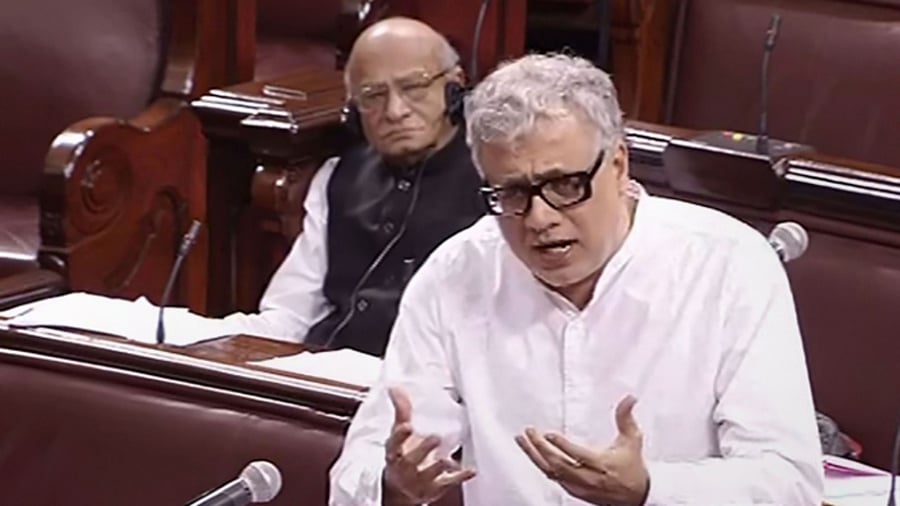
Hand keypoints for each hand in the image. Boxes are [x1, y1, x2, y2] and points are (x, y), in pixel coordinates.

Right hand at [382, 387, 475, 503]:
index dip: (400, 435)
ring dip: (439, 465)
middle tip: (435, 438)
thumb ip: (402, 411)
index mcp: (394, 452)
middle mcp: (405, 467)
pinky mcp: (435, 488)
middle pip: (412, 460)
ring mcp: (420, 479)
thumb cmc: (401, 456)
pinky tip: (470, 470)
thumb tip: (396, 388)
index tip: (407, 426)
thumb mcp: (398, 435)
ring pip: (430, 473)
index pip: (394, 443)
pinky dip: (460, 476)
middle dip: (423, 449)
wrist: (401, 490)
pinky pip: (449, 483)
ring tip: (446, 458)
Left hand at [515, 395, 649, 505]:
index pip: (580, 456)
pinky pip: (553, 479)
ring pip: (552, 473)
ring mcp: (580, 487)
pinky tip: (532, 454)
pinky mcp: (574, 491)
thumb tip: (628, 398)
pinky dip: (541, 466)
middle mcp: (590, 478)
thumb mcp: (632, 440)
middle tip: (530, 432)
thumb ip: (625, 417)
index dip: (564, 446)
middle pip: (560, 465)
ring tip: (523, 440)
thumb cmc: (633, 467)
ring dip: (535, 456)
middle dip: (542, 448)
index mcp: (603, 465)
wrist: (636, 496)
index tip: (549, 435)